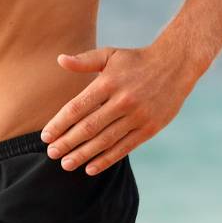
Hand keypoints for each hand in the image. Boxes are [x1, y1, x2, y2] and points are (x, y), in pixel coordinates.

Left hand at [40, 45, 195, 174]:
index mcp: (109, 82)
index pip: (78, 107)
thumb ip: (84, 60)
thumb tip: (59, 60)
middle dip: (67, 142)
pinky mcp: (149, 129)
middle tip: (51, 154)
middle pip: (89, 127)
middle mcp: (122, 100)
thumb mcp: (110, 54)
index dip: (60, 123)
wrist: (175, 65)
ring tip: (66, 164)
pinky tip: (90, 167)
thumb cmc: (136, 60)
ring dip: (83, 154)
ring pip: (105, 141)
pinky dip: (106, 160)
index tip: (45, 136)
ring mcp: (137, 116)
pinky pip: (124, 148)